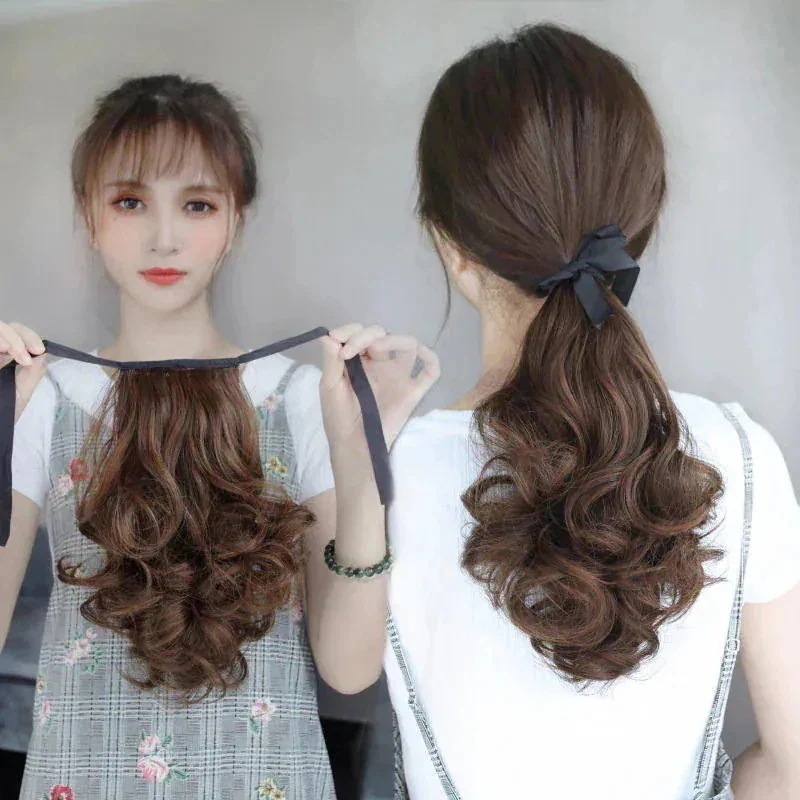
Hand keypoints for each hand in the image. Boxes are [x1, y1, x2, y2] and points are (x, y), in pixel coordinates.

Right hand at [0, 321, 46, 421]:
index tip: (38, 350)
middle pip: (5, 328)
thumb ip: (33, 374)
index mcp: (7, 355)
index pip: (18, 333)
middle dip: (17, 338)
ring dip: (5, 338)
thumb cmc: (5, 410)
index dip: (28, 337)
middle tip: (24, 357)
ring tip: (7, 351)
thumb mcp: (22, 393)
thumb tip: (43, 354)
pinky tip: (0, 351)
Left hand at [319, 323, 439, 460]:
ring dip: (394, 339)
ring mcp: (398, 375)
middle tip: (349, 352)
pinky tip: (421, 354)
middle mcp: (380, 363)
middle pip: (382, 334)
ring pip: (408, 344)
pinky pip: (430, 371)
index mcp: (359, 359)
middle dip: (365, 335)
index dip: (350, 331)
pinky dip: (431, 358)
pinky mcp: (412, 391)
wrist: (352, 444)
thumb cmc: (338, 416)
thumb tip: (327, 335)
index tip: (337, 343)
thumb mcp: (329, 387)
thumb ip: (330, 361)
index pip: (359, 332)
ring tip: (376, 350)